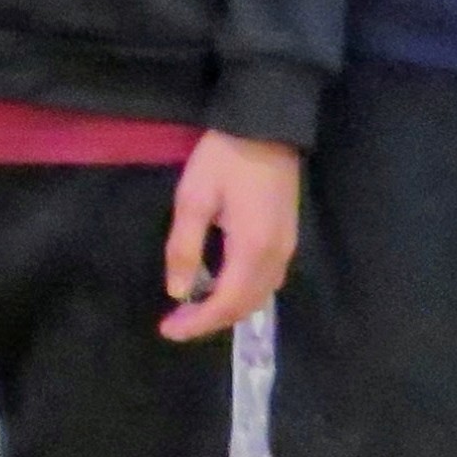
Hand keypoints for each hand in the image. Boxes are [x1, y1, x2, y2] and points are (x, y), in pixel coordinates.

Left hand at [161, 131, 301, 340]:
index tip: (168, 330)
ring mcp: (287, 247)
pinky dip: (242, 293)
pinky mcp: (287, 237)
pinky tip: (219, 286)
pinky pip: (267, 280)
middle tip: (176, 322)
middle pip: (246, 306)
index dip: (198, 323)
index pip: (226, 303)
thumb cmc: (223, 158)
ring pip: (260, 296)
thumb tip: (177, 291)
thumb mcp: (193, 199)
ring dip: (227, 309)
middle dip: (210, 320)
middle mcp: (276, 256)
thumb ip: (184, 248)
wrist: (265, 126)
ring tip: (193, 309)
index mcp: (252, 249)